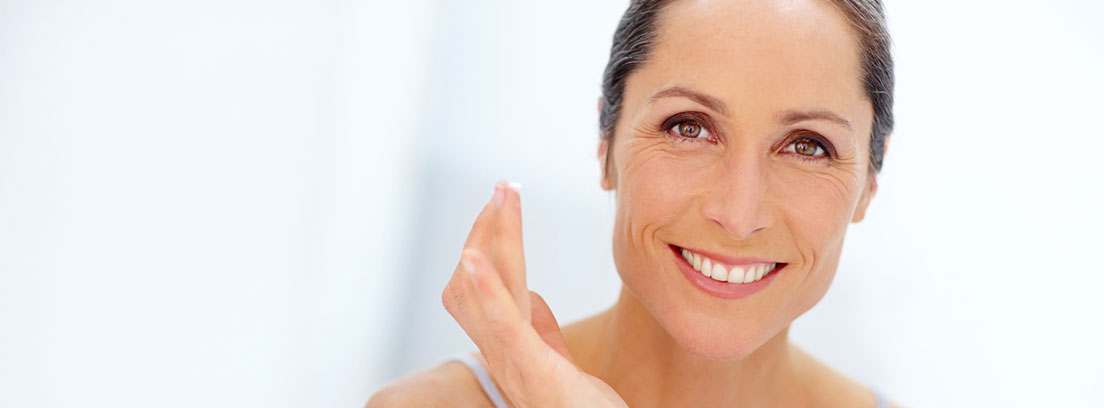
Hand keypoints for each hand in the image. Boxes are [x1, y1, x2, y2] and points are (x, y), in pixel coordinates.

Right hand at [442, 181, 627, 407]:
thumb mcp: (559, 365)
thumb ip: (540, 332)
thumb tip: (531, 296)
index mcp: (508, 346)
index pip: (486, 283)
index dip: (487, 242)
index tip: (502, 203)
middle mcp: (500, 353)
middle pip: (474, 280)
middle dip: (486, 229)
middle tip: (504, 187)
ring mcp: (512, 362)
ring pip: (483, 289)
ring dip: (490, 238)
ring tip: (501, 197)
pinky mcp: (532, 370)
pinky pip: (501, 323)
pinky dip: (484, 287)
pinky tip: (473, 256)